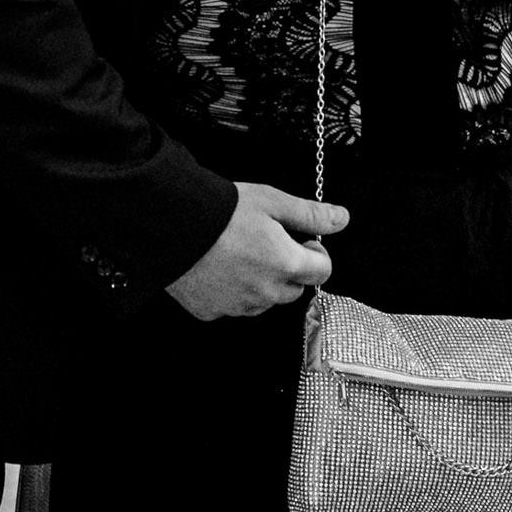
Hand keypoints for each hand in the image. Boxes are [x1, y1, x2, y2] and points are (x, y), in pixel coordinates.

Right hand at [166, 182, 346, 320]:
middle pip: (294, 288)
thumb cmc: (220, 210)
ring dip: (260, 283)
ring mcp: (238, 305)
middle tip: (265, 243)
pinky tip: (217, 268)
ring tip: (237, 254)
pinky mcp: (211, 311)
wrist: (171, 222)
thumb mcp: (271, 201)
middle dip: (287, 269)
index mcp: (286, 265)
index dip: (314, 252)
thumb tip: (341, 218)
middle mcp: (266, 293)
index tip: (300, 240)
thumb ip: (310, 214)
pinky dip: (230, 291)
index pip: (322, 270)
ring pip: (264, 300)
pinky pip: (232, 305)